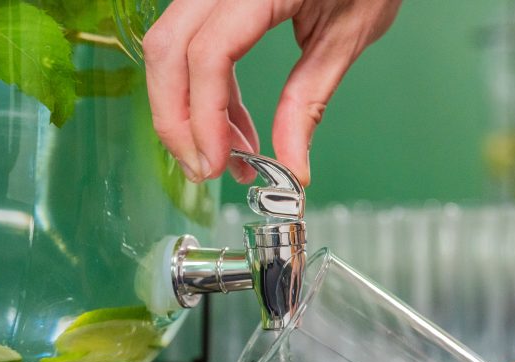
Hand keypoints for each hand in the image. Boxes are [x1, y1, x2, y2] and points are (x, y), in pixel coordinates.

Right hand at [143, 0, 400, 184]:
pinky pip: (189, 43)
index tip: (217, 164)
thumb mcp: (346, 38)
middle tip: (205, 170)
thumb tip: (291, 168)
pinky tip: (230, 125)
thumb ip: (308, 103)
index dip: (204, 118)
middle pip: (167, 51)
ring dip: (186, 110)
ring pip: (168, 48)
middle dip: (177, 121)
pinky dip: (202, 90)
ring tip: (227, 155)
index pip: (209, 54)